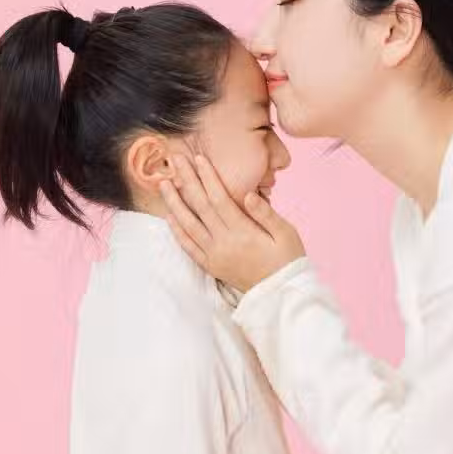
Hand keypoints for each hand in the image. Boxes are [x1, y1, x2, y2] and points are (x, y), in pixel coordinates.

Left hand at [159, 154, 305, 291]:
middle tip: (175, 160)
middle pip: (200, 206)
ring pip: (188, 225)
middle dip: (187, 180)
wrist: (281, 294)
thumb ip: (266, 213)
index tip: (199, 159)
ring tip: (164, 183)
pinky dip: (177, 231)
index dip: (208, 177)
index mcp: (243, 232)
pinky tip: (169, 216)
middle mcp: (224, 243)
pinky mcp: (211, 266)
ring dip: (174, 203)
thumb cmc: (288, 259)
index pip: (219, 199)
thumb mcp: (286, 233)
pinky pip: (189, 247)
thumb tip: (248, 193)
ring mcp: (215, 256)